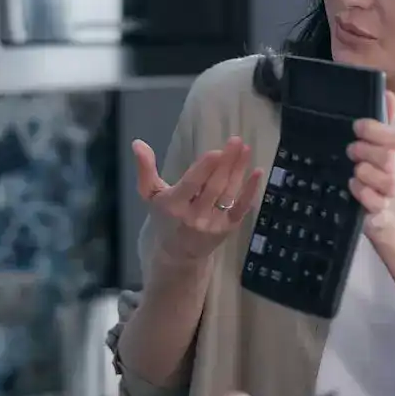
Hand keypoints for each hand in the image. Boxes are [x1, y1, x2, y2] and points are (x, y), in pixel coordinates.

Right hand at [133, 136, 262, 262]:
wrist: (177, 254)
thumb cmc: (163, 217)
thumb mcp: (150, 194)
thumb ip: (145, 169)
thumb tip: (137, 143)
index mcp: (174, 205)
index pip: (191, 186)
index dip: (204, 169)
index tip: (216, 152)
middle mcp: (194, 216)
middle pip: (213, 187)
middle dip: (226, 163)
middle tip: (236, 141)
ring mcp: (213, 223)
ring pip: (228, 194)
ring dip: (239, 170)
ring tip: (245, 149)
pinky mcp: (228, 228)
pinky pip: (241, 208)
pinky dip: (250, 191)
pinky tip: (256, 172)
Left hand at [347, 91, 394, 245]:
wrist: (390, 218)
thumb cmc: (383, 177)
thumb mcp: (384, 148)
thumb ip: (385, 122)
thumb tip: (388, 92)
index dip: (374, 129)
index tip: (356, 127)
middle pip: (390, 156)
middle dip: (366, 151)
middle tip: (352, 151)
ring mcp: (393, 192)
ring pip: (385, 178)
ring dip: (364, 173)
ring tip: (355, 172)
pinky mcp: (383, 211)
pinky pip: (374, 200)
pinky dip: (361, 192)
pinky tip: (354, 188)